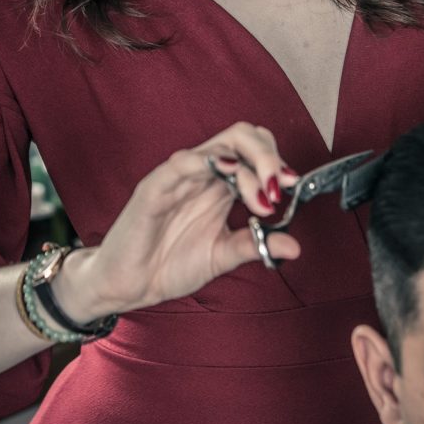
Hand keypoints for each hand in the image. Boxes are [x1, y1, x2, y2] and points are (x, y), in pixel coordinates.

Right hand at [56, 123, 300, 319]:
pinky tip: (228, 176)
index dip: (277, 163)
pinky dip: (207, 162)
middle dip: (269, 156)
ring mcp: (179, 177)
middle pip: (242, 137)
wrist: (128, 286)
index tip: (293, 187)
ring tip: (264, 197)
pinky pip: (181, 163)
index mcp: (220, 184)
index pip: (255, 151)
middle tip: (282, 187)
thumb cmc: (169, 264)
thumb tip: (295, 246)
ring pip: (219, 146)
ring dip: (250, 165)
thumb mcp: (222, 256)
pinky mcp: (154, 187)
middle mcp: (203, 173)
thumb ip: (255, 245)